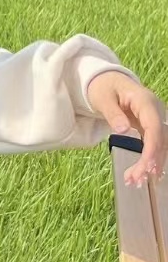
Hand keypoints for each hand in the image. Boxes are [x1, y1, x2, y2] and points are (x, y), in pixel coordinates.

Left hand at [86, 71, 166, 186]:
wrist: (106, 80)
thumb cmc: (103, 87)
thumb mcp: (103, 98)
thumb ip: (113, 113)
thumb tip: (123, 130)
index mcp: (144, 101)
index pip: (154, 127)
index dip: (152, 148)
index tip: (146, 166)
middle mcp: (154, 110)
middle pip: (159, 139)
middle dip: (150, 162)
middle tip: (136, 180)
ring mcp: (153, 119)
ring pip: (159, 145)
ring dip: (149, 164)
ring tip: (135, 181)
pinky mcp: (149, 126)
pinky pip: (152, 144)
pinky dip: (147, 159)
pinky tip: (141, 174)